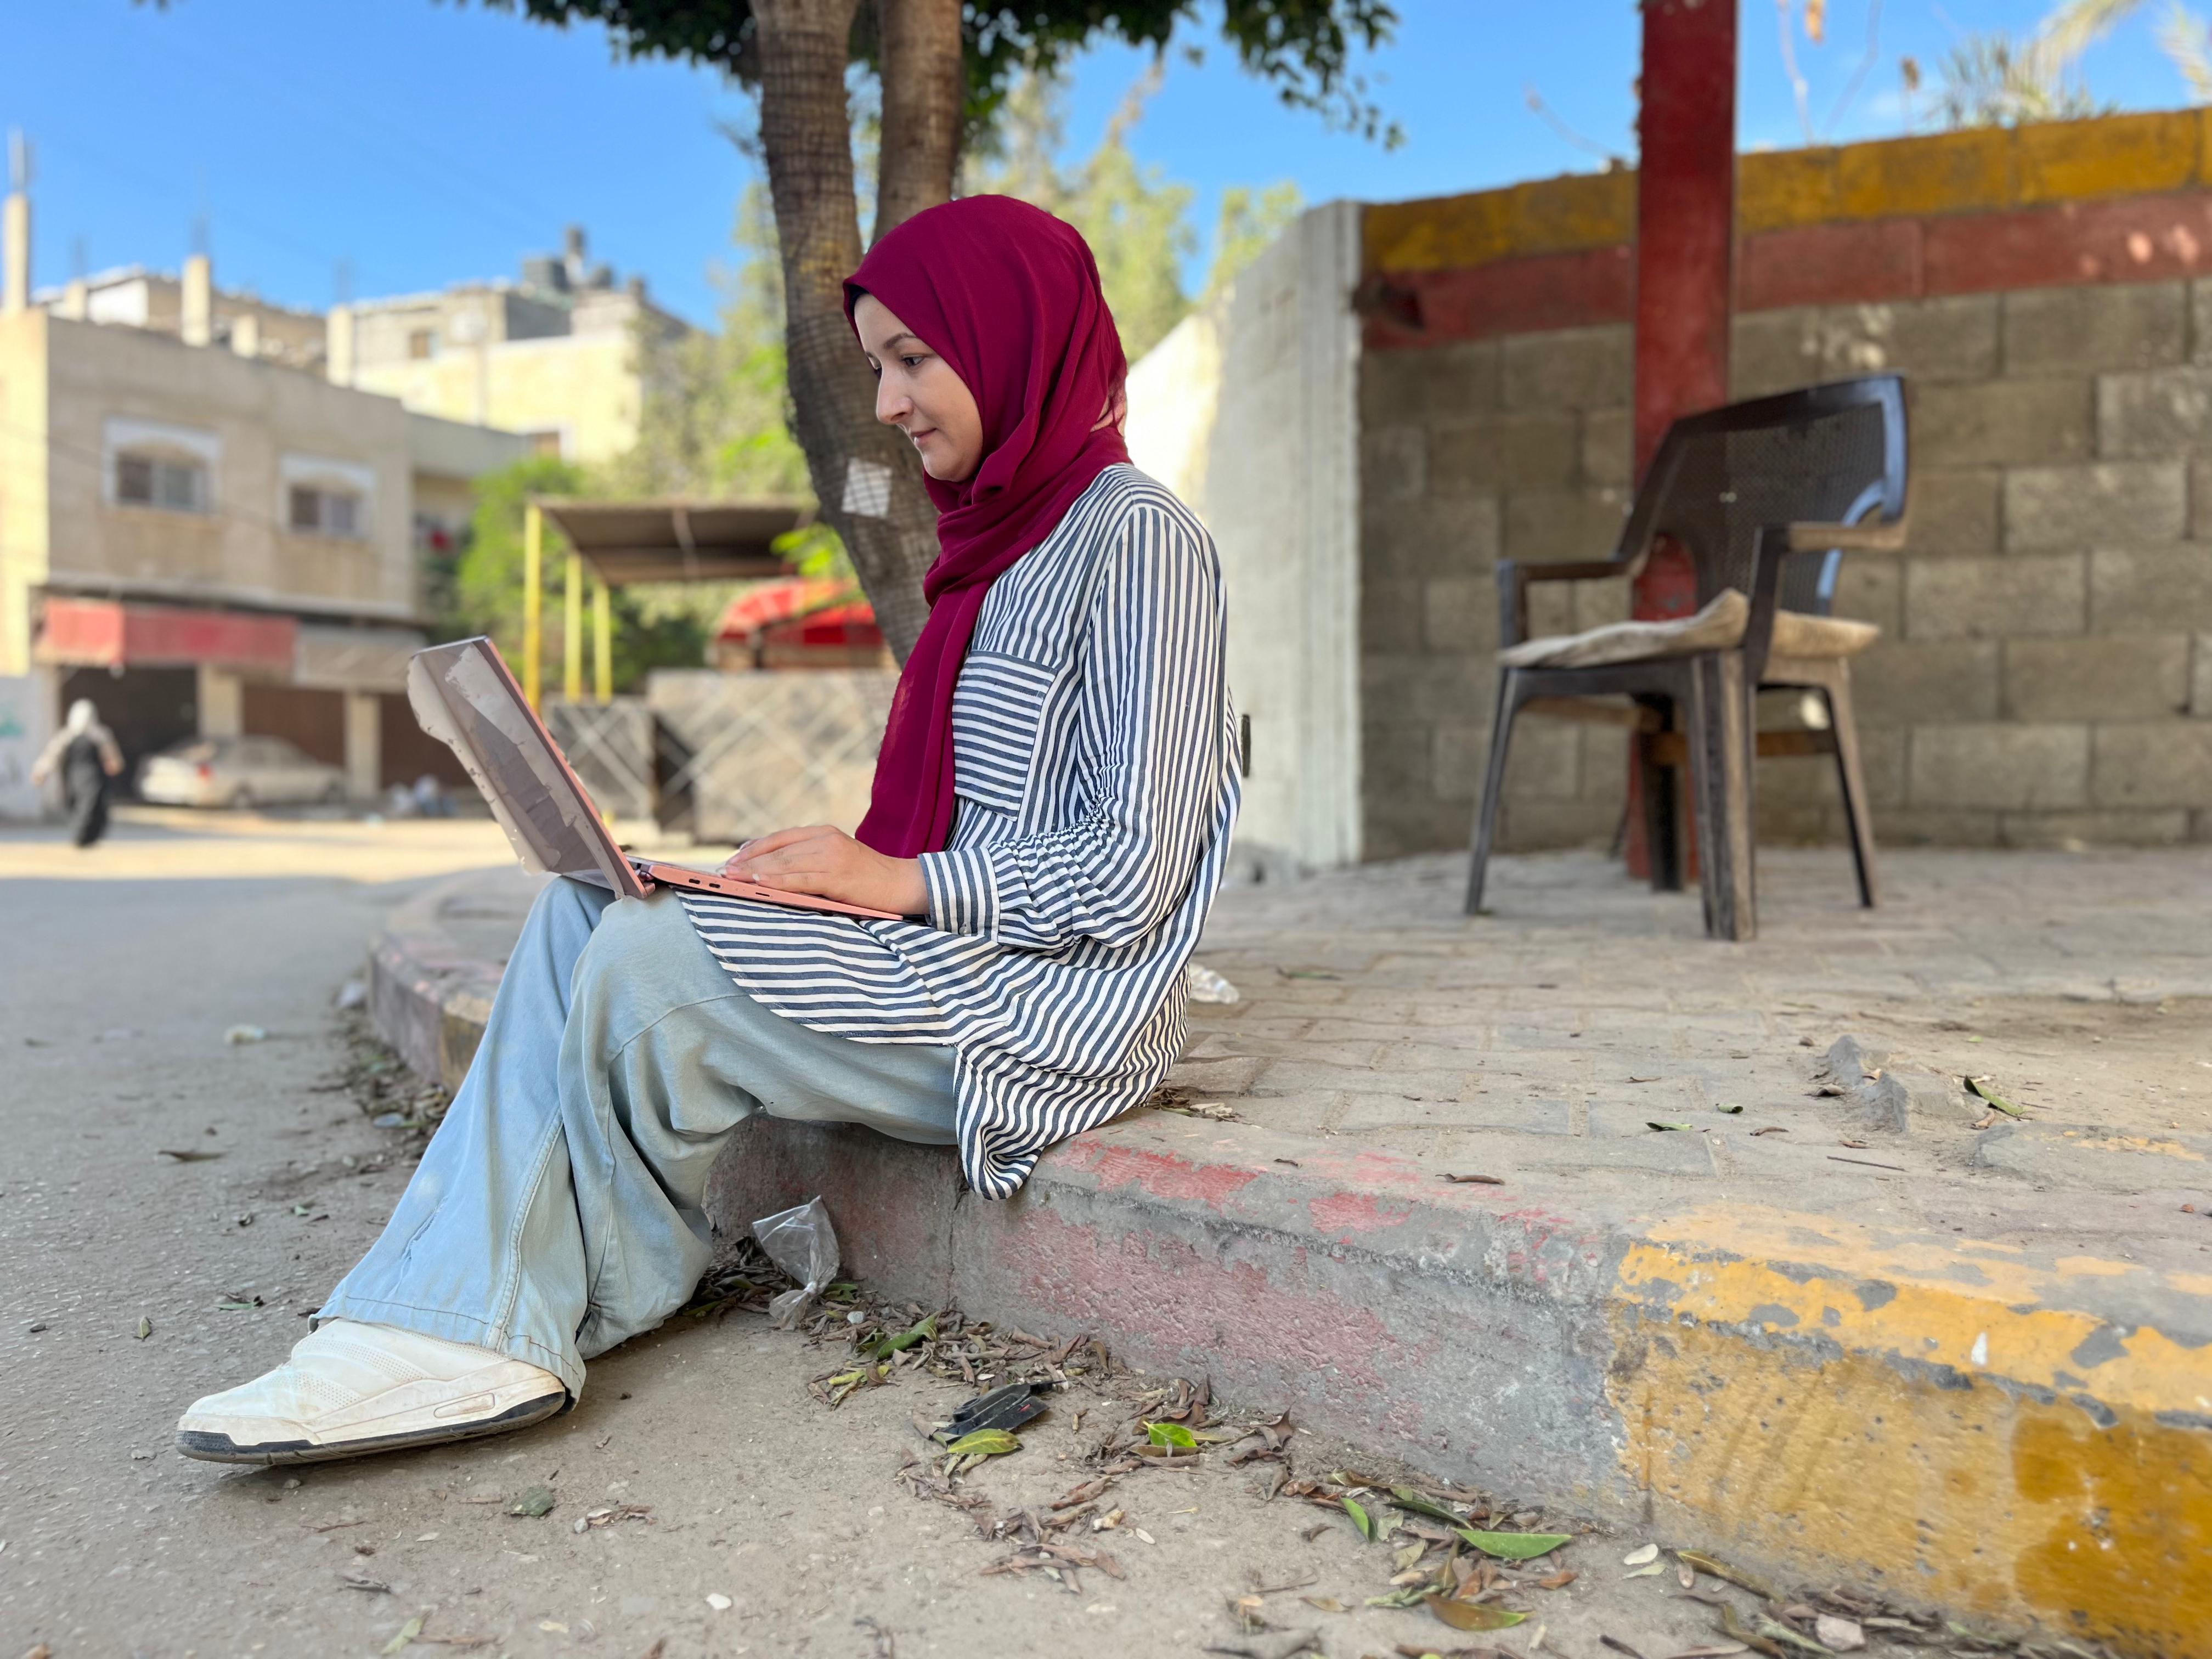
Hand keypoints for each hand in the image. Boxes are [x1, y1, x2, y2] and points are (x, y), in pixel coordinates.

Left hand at [723, 824, 927, 916]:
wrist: (904, 884)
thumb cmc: (868, 878)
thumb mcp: (836, 859)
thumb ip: (808, 859)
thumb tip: (769, 869)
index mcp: (823, 833)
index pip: (780, 838)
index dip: (753, 849)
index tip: (731, 860)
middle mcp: (825, 838)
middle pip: (777, 849)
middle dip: (747, 861)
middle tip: (722, 872)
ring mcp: (832, 856)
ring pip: (784, 863)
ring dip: (754, 871)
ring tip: (731, 878)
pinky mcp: (837, 875)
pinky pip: (800, 879)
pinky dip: (777, 881)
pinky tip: (759, 883)